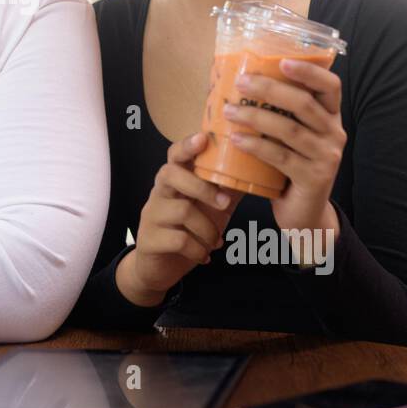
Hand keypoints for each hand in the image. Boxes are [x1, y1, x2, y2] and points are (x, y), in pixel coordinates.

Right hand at [116, 132, 244, 304]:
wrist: (158, 268)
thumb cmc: (187, 231)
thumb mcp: (210, 209)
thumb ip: (227, 191)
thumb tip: (256, 172)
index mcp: (174, 181)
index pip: (175, 155)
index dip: (187, 145)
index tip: (203, 139)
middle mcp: (159, 193)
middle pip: (171, 174)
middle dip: (202, 187)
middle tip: (224, 204)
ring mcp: (152, 215)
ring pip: (182, 210)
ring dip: (207, 228)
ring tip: (215, 241)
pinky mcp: (150, 240)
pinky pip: (179, 239)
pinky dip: (199, 250)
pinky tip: (205, 255)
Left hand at [224, 59, 345, 236]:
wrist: (305, 214)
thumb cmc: (292, 166)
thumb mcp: (293, 136)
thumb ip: (281, 113)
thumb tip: (243, 81)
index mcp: (331, 117)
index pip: (330, 86)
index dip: (309, 71)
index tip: (282, 61)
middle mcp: (335, 133)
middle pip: (304, 103)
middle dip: (269, 89)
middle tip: (240, 83)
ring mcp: (327, 156)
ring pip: (289, 129)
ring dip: (255, 116)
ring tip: (229, 111)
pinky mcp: (314, 177)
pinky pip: (280, 156)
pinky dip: (256, 145)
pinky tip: (236, 139)